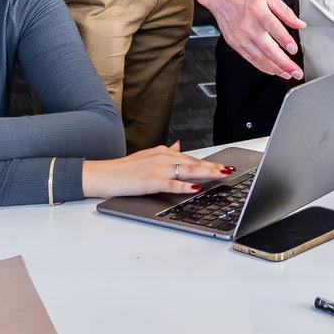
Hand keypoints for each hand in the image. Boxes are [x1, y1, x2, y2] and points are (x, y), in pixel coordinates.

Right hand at [82, 142, 235, 197]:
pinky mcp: (151, 181)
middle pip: (193, 163)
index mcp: (163, 152)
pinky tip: (196, 187)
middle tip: (229, 170)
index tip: (223, 166)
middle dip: (213, 167)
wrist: (104, 174)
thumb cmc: (125, 169)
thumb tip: (179, 146)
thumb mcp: (148, 156)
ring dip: (206, 173)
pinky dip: (185, 186)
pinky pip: (172, 184)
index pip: (191, 158)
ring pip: (187, 171)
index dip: (209, 163)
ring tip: (221, 175)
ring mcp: (157, 169)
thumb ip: (165, 153)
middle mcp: (163, 157)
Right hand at [205, 0, 305, 77]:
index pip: (274, 28)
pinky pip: (250, 58)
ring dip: (275, 68)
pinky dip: (262, 66)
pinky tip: (272, 70)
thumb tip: (299, 24)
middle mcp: (248, 26)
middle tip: (296, 72)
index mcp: (258, 11)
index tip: (294, 50)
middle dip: (284, 63)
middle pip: (268, 48)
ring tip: (287, 74)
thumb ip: (285, 11)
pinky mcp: (234, 43)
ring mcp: (240, 36)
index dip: (285, 41)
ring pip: (259, 57)